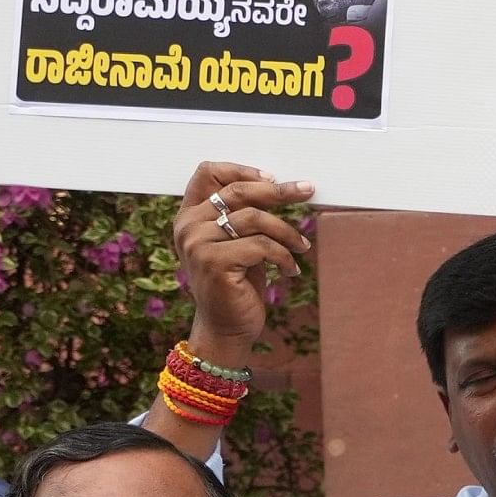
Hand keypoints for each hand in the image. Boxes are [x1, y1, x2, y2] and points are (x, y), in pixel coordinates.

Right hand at [171, 163, 314, 363]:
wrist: (226, 327)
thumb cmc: (237, 282)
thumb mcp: (237, 242)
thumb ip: (243, 215)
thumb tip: (283, 186)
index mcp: (189, 215)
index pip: (208, 172)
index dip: (242, 169)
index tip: (273, 178)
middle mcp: (188, 226)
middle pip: (239, 191)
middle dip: (279, 191)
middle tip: (307, 191)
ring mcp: (198, 244)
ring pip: (256, 218)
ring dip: (287, 233)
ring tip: (301, 247)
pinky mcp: (214, 262)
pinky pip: (262, 246)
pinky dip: (284, 257)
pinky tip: (290, 271)